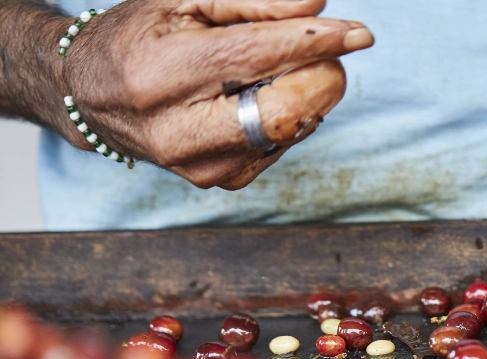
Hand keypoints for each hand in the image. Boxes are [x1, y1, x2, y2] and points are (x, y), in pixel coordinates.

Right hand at [58, 0, 372, 188]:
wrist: (94, 96)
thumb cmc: (145, 36)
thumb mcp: (186, 0)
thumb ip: (252, 1)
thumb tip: (318, 6)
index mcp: (160, 75)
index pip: (254, 57)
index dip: (313, 43)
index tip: (361, 34)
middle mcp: (177, 132)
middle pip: (280, 112)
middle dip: (321, 77)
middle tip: (330, 51)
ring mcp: (200, 167)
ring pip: (288, 131)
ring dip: (306, 95)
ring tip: (280, 70)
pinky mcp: (220, 182)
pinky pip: (281, 145)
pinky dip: (290, 117)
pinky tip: (264, 98)